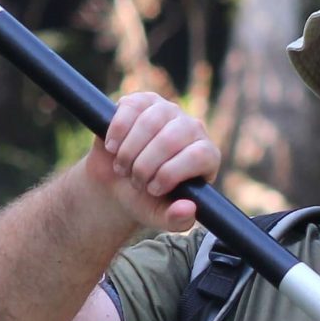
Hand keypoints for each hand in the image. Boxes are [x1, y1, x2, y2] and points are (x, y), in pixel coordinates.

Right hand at [84, 92, 219, 231]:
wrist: (116, 184)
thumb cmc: (145, 200)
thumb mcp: (161, 217)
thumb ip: (178, 219)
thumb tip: (189, 209)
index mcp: (206, 156)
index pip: (199, 155)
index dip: (170, 174)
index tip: (152, 190)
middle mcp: (192, 128)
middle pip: (171, 138)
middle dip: (145, 165)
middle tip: (135, 181)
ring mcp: (168, 111)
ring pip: (150, 121)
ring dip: (129, 150)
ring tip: (123, 167)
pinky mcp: (143, 101)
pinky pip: (130, 107)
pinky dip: (117, 131)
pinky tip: (113, 147)